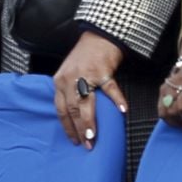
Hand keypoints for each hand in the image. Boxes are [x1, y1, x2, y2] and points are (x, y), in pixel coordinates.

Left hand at [52, 33, 125, 149]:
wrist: (98, 37)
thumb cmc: (84, 58)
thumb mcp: (69, 74)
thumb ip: (69, 92)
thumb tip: (74, 117)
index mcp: (60, 81)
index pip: (60, 109)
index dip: (67, 126)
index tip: (74, 141)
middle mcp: (70, 79)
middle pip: (72, 109)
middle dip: (79, 129)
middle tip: (86, 145)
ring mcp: (86, 75)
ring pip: (86, 103)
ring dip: (90, 122)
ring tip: (94, 136)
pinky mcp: (103, 70)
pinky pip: (111, 88)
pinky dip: (117, 100)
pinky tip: (122, 111)